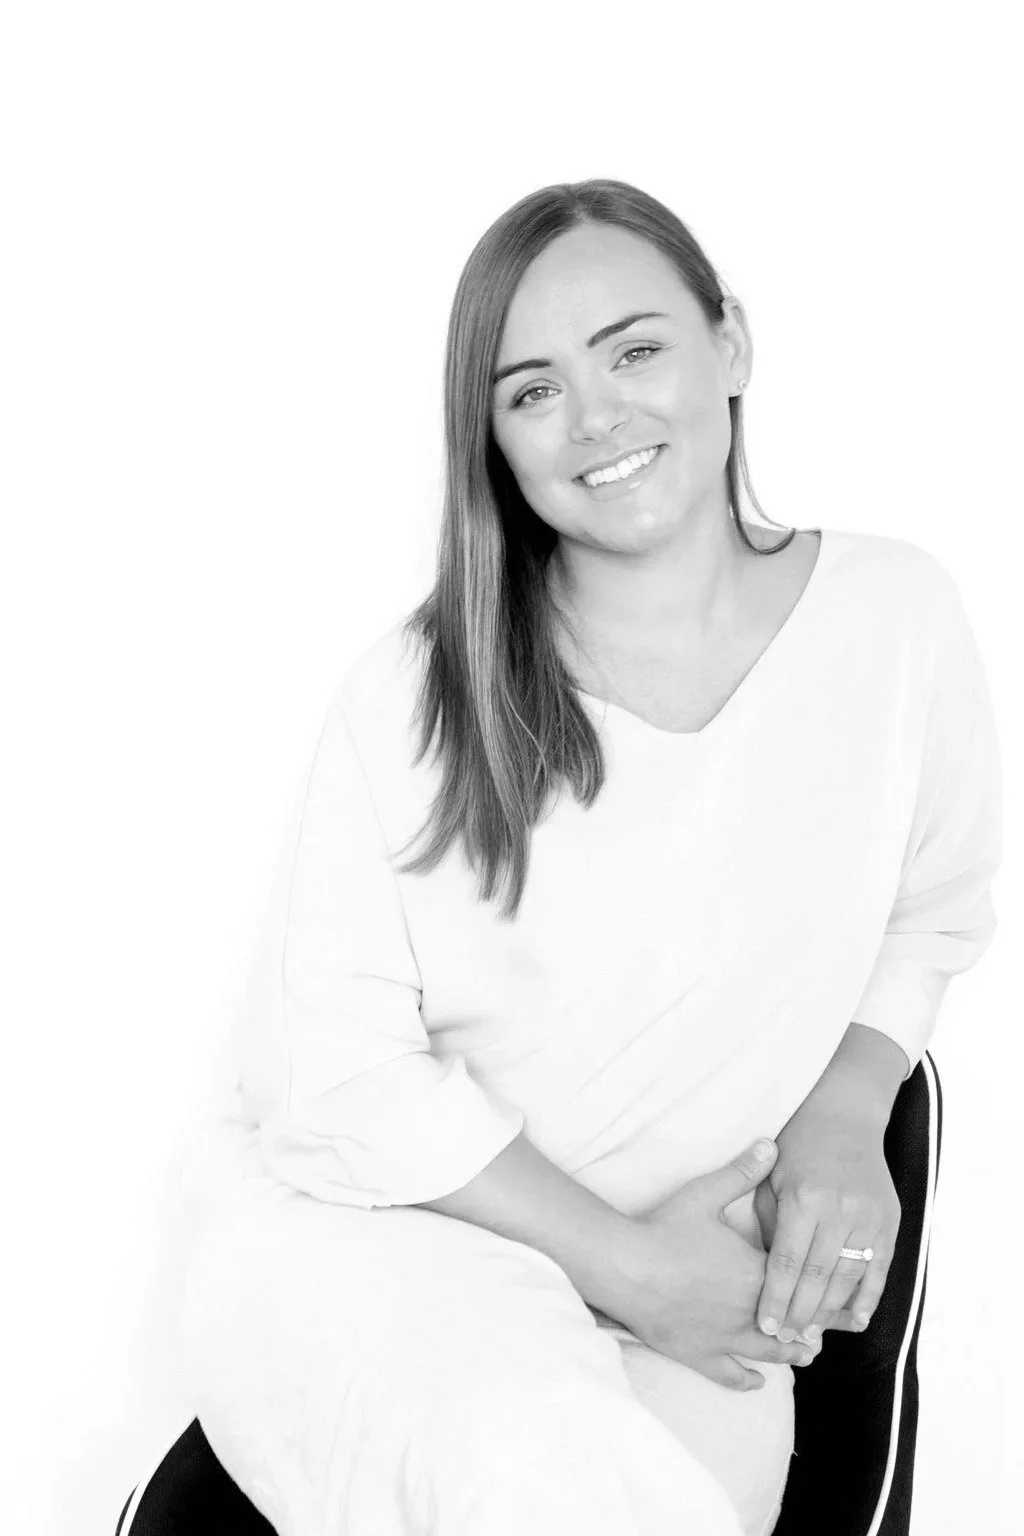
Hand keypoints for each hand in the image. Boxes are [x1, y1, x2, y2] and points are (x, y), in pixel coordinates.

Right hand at [613, 1139, 822, 1392]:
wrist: (627, 1268)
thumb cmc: (666, 1230)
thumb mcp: (706, 1193)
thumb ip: (742, 1172)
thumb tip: (772, 1143)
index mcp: (756, 1274)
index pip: (802, 1284)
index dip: (826, 1290)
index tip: (848, 1293)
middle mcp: (748, 1312)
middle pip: (794, 1323)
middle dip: (819, 1325)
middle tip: (840, 1326)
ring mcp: (724, 1338)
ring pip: (769, 1353)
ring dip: (792, 1353)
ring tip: (809, 1354)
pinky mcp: (699, 1355)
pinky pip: (729, 1375)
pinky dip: (747, 1380)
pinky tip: (757, 1383)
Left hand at [752, 1106, 899, 1347]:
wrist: (844, 1116)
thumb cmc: (797, 1147)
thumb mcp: (771, 1178)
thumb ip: (769, 1225)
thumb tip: (766, 1274)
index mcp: (803, 1199)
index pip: (787, 1263)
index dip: (776, 1298)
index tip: (765, 1324)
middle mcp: (838, 1211)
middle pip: (817, 1278)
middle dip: (800, 1313)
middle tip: (786, 1340)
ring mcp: (868, 1217)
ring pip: (848, 1278)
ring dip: (830, 1312)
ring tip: (812, 1335)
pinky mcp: (889, 1221)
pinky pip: (879, 1269)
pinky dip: (868, 1298)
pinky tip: (854, 1319)